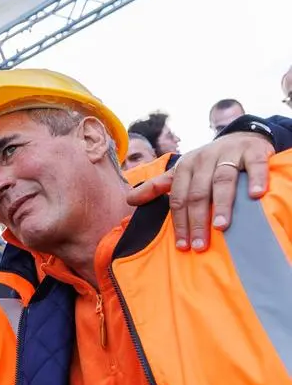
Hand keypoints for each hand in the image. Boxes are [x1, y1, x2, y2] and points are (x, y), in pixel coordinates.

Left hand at [126, 132, 273, 250]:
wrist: (240, 138)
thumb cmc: (207, 163)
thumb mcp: (181, 172)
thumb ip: (157, 186)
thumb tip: (128, 200)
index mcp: (184, 166)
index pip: (178, 198)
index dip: (179, 222)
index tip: (182, 246)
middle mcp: (204, 159)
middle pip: (197, 193)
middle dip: (196, 221)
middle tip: (199, 246)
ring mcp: (229, 154)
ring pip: (222, 180)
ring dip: (221, 204)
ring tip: (221, 227)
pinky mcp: (254, 151)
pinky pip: (255, 165)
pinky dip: (254, 179)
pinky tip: (255, 195)